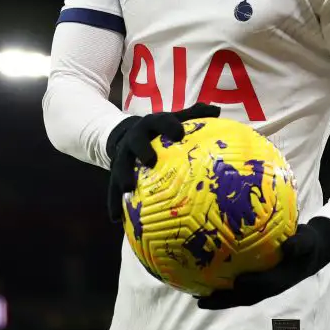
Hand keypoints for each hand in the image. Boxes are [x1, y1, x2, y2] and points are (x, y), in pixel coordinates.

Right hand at [105, 102, 221, 222]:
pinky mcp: (114, 173)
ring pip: (120, 165)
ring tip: (128, 189)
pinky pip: (111, 189)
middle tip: (150, 160)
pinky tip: (115, 219)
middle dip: (142, 149)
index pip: (161, 121)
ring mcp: (123, 156)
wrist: (125, 134)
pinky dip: (113, 203)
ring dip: (122, 176)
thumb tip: (218, 110)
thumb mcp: (173, 119)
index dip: (169, 125)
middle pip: (136, 141)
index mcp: (151, 124)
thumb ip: (194, 115)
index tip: (179, 133)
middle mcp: (135, 138)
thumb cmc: (158, 131)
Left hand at [196, 216, 329, 308]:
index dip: (251, 287)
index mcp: (280, 280)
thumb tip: (289, 245)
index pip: (263, 286)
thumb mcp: (307, 242)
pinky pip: (235, 282)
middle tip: (202, 301)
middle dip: (224, 300)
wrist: (310, 250)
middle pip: (243, 297)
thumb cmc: (307, 245)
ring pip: (237, 294)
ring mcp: (260, 283)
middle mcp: (267, 285)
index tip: (237, 284)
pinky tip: (203, 276)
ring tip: (196, 296)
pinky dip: (220, 283)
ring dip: (218, 296)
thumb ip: (299, 244)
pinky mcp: (254, 277)